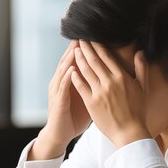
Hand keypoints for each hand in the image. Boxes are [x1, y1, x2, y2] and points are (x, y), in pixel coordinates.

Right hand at [29, 40, 90, 159]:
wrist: (60, 133)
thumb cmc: (74, 115)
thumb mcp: (87, 97)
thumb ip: (95, 84)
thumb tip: (109, 74)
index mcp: (70, 80)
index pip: (77, 61)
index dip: (85, 49)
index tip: (94, 37)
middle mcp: (62, 82)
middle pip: (69, 61)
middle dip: (76, 48)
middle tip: (84, 34)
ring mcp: (58, 91)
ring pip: (63, 71)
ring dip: (70, 59)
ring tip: (77, 47)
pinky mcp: (58, 102)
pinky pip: (62, 88)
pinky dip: (66, 78)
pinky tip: (71, 70)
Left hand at [71, 40, 150, 148]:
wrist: (129, 132)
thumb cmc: (138, 111)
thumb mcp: (143, 88)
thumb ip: (141, 68)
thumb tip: (140, 52)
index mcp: (122, 77)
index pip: (106, 56)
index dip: (97, 45)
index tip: (91, 37)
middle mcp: (110, 82)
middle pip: (94, 60)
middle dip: (85, 48)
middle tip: (79, 39)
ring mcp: (99, 92)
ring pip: (86, 71)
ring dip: (79, 59)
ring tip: (74, 50)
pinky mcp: (91, 103)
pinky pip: (81, 87)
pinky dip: (75, 77)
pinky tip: (70, 70)